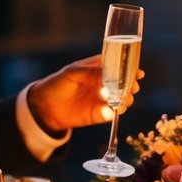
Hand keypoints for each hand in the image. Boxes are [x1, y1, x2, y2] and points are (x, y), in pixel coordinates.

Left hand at [27, 55, 142, 135]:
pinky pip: (112, 113)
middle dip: (131, 86)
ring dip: (126, 100)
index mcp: (99, 68)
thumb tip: (108, 76)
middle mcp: (105, 83)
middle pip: (126, 84)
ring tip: (121, 101)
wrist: (44, 107)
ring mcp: (103, 99)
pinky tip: (110, 111)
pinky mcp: (99, 114)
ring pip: (123, 99)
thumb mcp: (72, 73)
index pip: (120, 66)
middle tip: (131, 88)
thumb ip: (90, 73)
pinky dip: (114, 112)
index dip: (130, 69)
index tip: (138, 73)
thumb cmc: (57, 83)